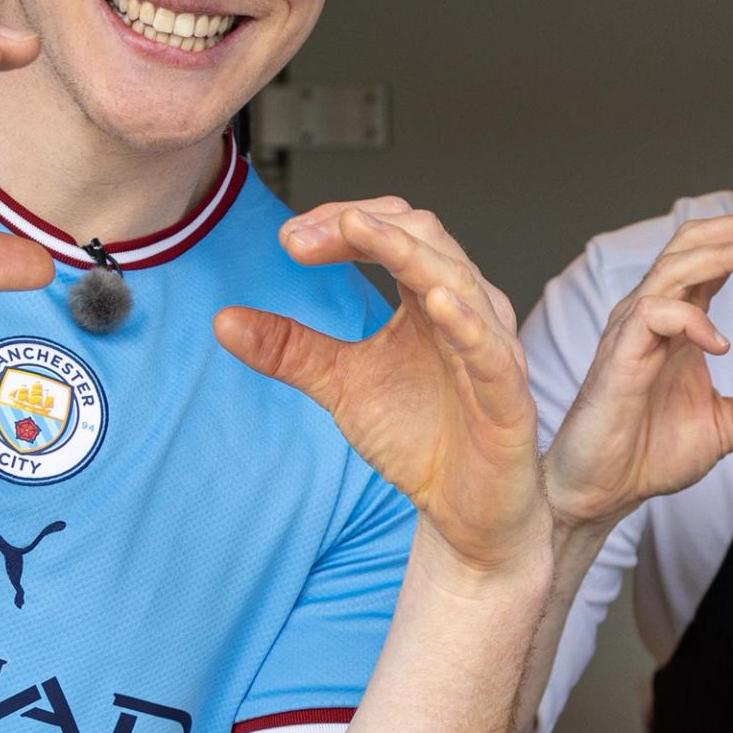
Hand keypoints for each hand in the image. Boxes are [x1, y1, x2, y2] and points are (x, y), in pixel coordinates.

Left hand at [221, 198, 545, 579]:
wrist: (462, 510)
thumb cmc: (420, 436)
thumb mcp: (341, 385)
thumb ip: (291, 350)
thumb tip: (223, 321)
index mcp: (428, 297)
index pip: (393, 230)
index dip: (342, 222)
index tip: (288, 240)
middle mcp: (466, 309)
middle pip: (426, 237)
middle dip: (365, 228)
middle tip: (301, 240)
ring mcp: (491, 349)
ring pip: (459, 280)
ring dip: (409, 252)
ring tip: (362, 231)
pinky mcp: (509, 398)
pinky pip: (492, 353)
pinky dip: (467, 324)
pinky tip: (436, 301)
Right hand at [540, 211, 732, 530]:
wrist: (605, 492)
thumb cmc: (650, 454)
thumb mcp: (727, 426)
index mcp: (676, 325)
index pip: (709, 261)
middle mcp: (651, 317)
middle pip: (689, 244)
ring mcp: (631, 332)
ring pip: (673, 267)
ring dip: (725, 254)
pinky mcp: (617, 356)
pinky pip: (651, 314)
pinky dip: (691, 319)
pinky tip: (721, 344)